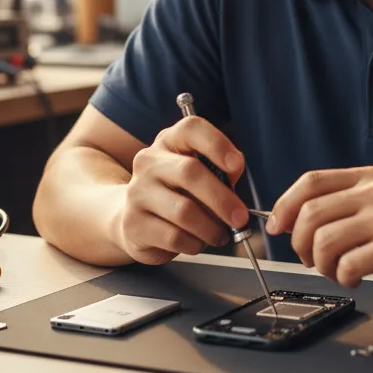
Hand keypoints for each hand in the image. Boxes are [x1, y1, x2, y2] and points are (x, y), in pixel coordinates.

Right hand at [113, 113, 248, 265]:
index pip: (191, 129)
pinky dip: (194, 243)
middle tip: (240, 217)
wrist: (135, 219)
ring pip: (183, 211)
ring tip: (221, 234)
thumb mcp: (199, 173)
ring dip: (210, 227)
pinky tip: (199, 242)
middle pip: (190, 172)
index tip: (237, 166)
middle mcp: (149, 161)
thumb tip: (235, 173)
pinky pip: (173, 237)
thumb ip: (219, 170)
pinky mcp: (133, 224)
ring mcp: (137, 192)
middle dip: (222, 198)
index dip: (217, 144)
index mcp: (170, 141)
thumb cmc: (178, 192)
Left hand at [266, 167, 372, 296]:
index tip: (277, 227)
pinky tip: (357, 278)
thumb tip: (287, 221)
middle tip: (313, 259)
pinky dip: (343, 279)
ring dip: (322, 265)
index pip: (310, 182)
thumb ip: (340, 205)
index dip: (285, 205)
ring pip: (324, 242)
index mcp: (367, 178)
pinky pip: (347, 266)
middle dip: (301, 244)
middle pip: (310, 214)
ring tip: (338, 270)